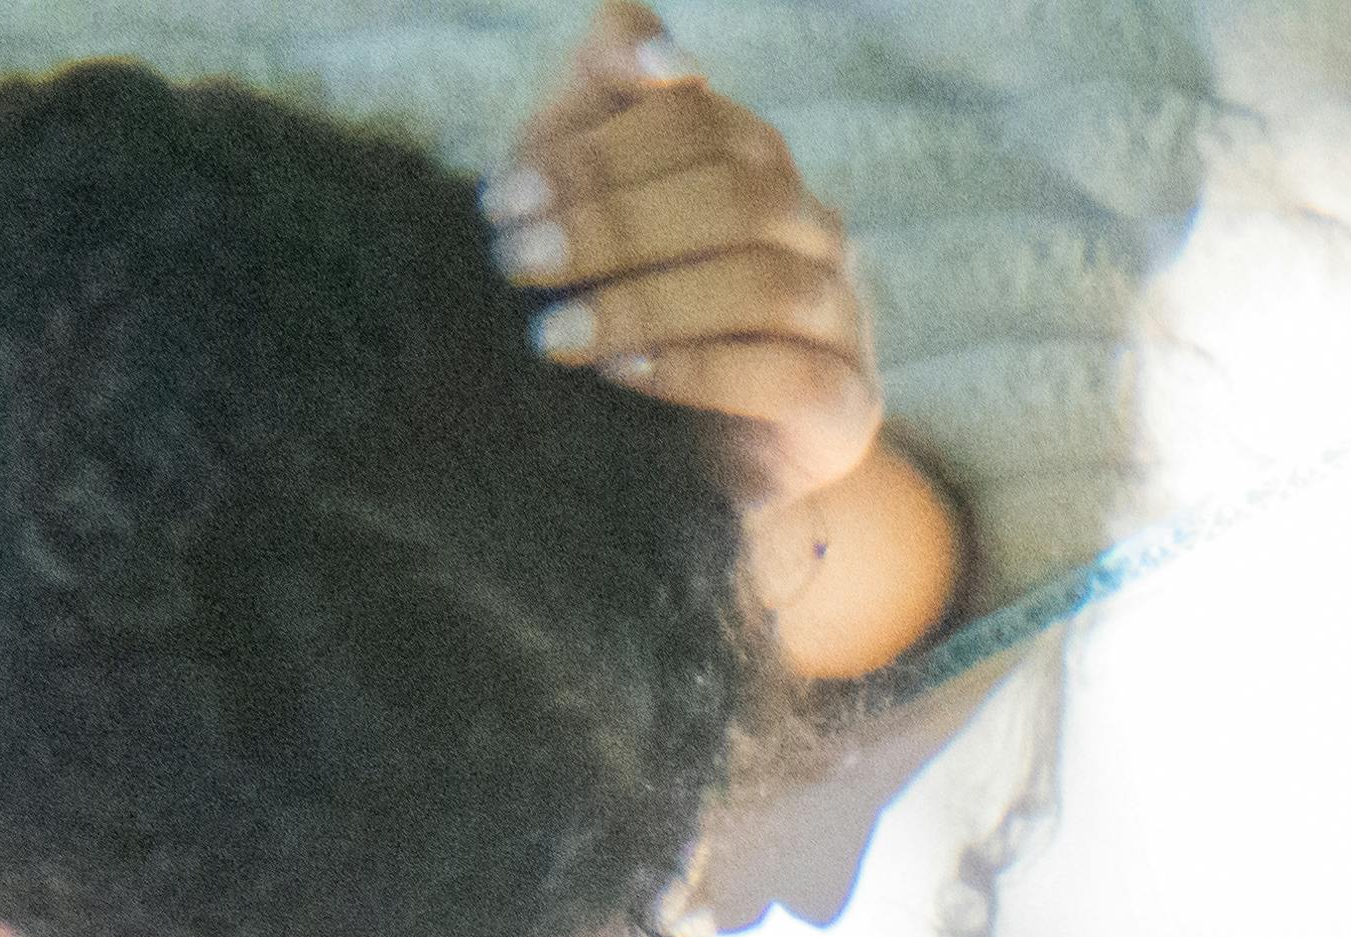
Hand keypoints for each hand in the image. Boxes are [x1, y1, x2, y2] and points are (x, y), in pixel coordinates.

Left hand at [485, 8, 883, 523]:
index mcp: (756, 163)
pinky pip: (792, 374)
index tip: (502, 202)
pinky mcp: (848, 406)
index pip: (698, 122)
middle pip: (739, 192)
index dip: (598, 155)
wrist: (669, 464)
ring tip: (556, 334)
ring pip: (766, 281)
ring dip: (646, 301)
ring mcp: (842, 316)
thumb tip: (670, 58)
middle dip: (614, 224)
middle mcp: (813, 229)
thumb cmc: (611, 312)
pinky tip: (625, 374)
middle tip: (518, 264)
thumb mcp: (585, 198)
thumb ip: (605, 97)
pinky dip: (700, 370)